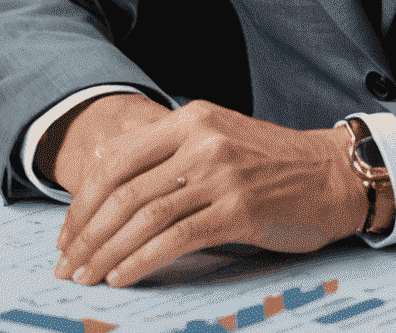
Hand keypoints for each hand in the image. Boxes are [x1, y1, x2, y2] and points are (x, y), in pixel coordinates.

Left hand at [51, 98, 370, 287]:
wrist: (330, 174)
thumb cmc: (269, 164)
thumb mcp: (217, 140)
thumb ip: (170, 155)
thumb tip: (106, 187)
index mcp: (191, 119)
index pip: (116, 159)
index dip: (82, 201)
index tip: (66, 233)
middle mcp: (202, 141)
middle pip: (123, 191)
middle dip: (86, 234)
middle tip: (65, 265)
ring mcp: (221, 174)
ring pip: (144, 217)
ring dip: (106, 253)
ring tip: (86, 277)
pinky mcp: (239, 209)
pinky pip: (175, 239)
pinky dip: (141, 261)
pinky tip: (122, 277)